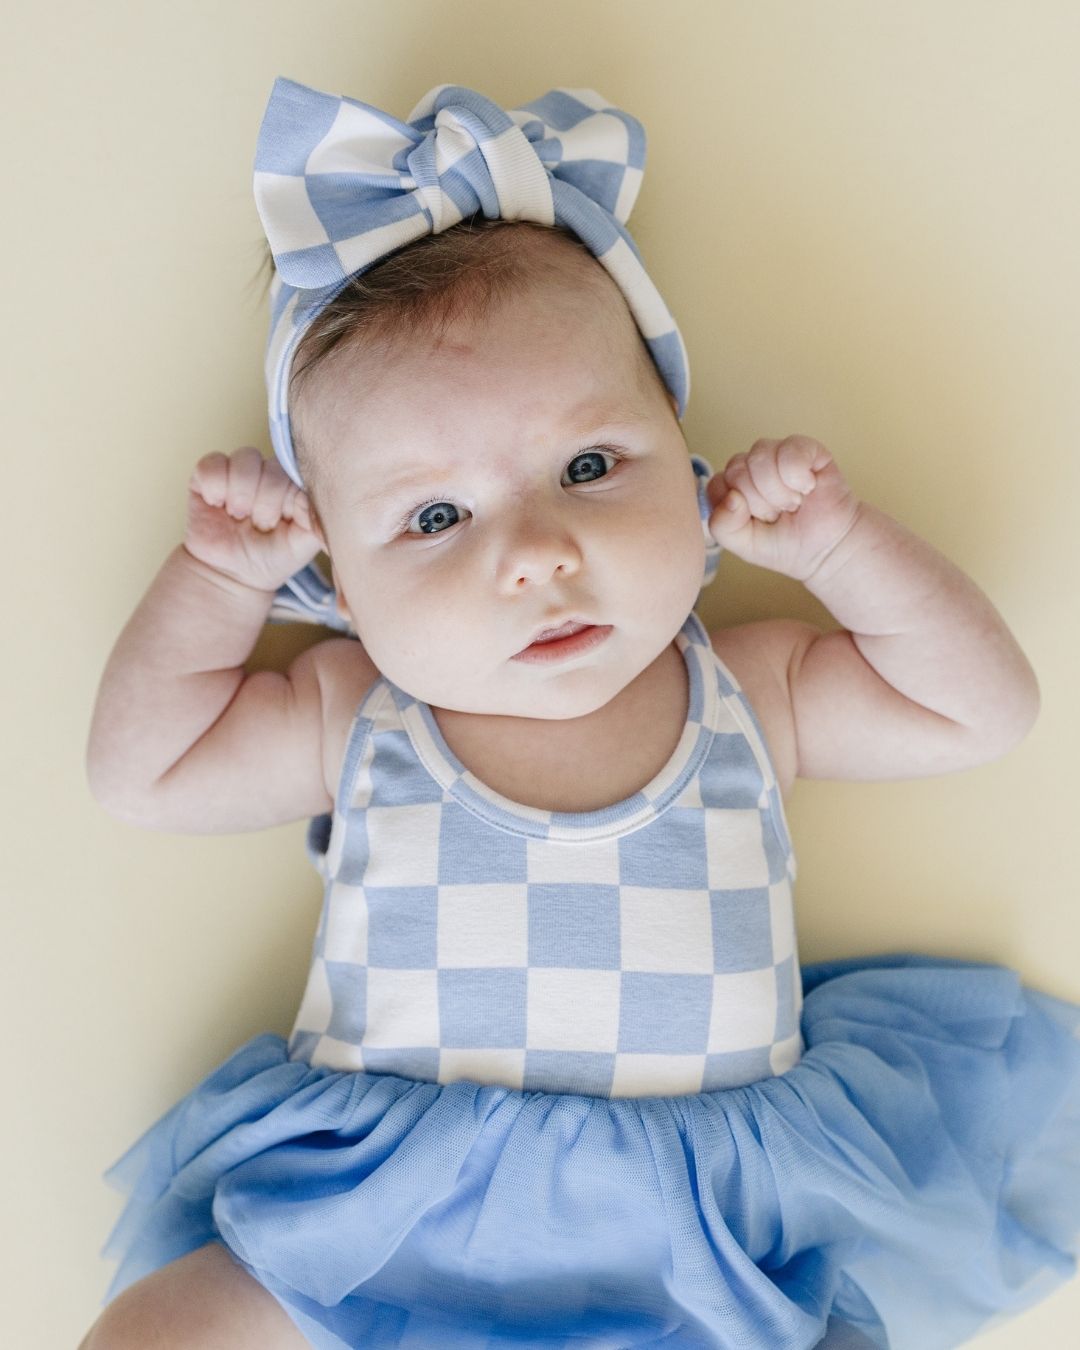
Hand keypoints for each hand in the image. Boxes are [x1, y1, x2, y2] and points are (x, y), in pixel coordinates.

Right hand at [183, 446, 323, 591]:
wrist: (233, 576)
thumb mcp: (305, 542)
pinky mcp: (207, 475)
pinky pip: (212, 464)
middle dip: (266, 503)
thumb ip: (319, 517)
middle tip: (260, 525)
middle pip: (273, 467)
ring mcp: (238, 470)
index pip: (298, 471)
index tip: (284, 522)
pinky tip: (217, 505)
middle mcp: (269, 472)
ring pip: (245, 459)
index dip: (288, 498)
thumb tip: (317, 495)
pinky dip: (215, 487)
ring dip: (242, 493)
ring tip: (238, 516)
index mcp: (294, 483)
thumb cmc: (273, 557)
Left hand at [706, 435, 860, 581]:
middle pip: (736, 469)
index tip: (758, 522)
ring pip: (759, 456)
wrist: (829, 550)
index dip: (737, 508)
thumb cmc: (786, 545)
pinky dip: (797, 475)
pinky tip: (808, 487)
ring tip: (794, 503)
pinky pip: (789, 449)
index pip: (716, 484)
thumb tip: (732, 497)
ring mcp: (777, 454)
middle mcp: (751, 466)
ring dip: (778, 491)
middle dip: (760, 502)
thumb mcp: (744, 545)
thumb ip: (722, 526)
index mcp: (733, 486)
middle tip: (780, 514)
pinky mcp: (805, 448)